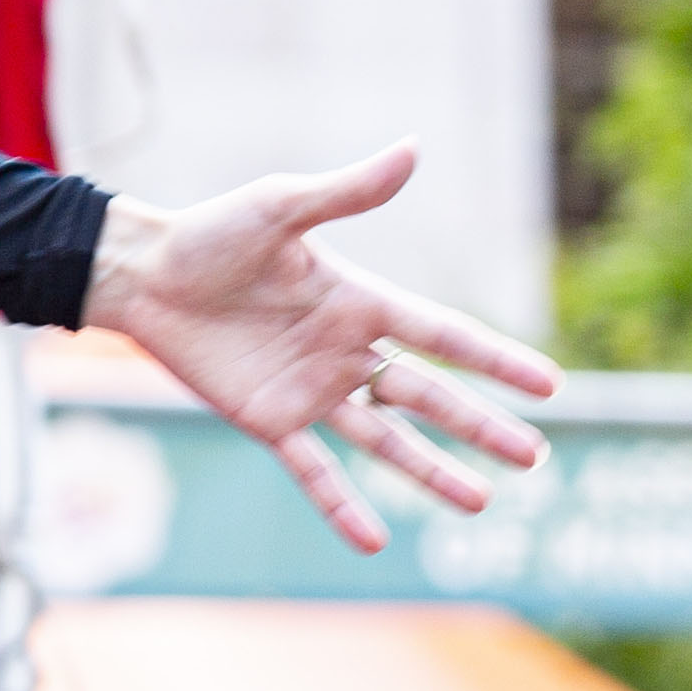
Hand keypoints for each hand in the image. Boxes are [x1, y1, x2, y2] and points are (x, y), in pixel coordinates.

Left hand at [82, 145, 560, 553]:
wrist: (140, 273)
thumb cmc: (211, 233)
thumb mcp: (281, 206)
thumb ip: (347, 193)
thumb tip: (412, 149)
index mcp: (361, 302)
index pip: (445, 336)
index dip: (496, 361)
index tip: (550, 386)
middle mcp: (346, 352)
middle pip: (429, 398)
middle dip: (481, 427)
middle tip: (535, 459)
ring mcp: (310, 391)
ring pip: (386, 442)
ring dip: (431, 472)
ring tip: (480, 502)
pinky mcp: (267, 420)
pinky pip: (312, 471)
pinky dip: (341, 505)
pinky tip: (374, 541)